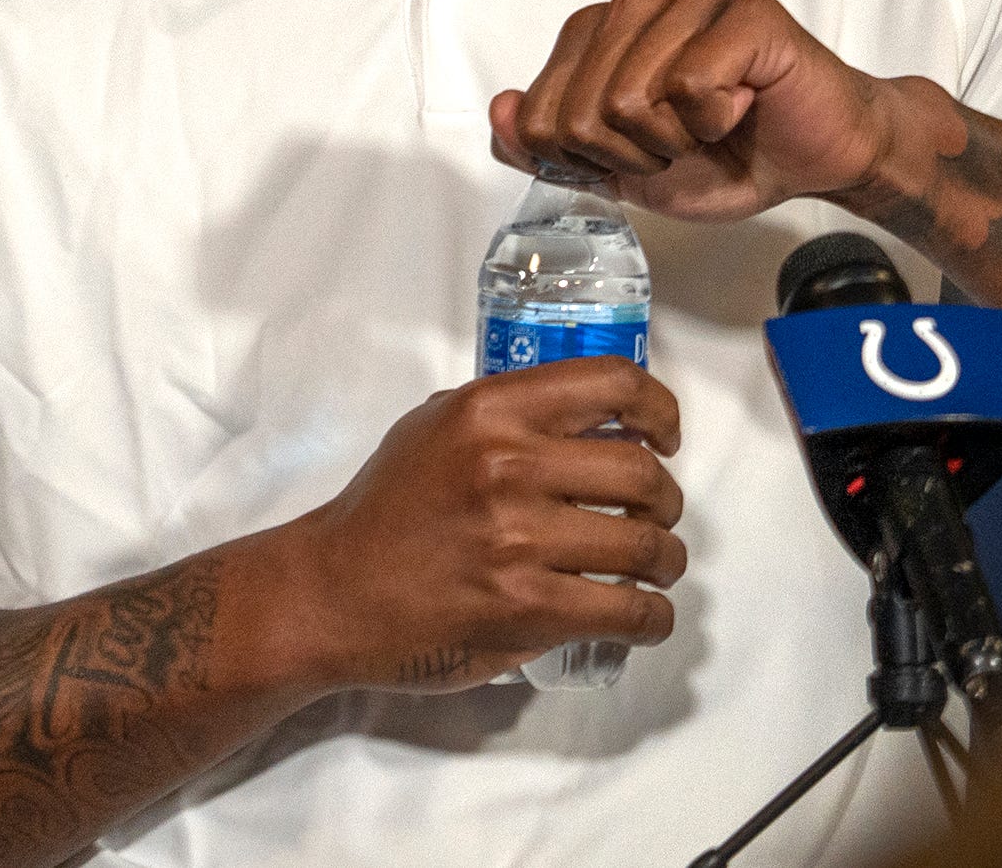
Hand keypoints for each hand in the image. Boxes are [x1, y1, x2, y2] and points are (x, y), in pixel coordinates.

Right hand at [258, 360, 684, 694]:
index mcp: (489, 411)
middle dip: (667, 499)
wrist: (334, 593)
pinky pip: (629, 610)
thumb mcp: (432, 426)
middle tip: (657, 514)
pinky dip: (653, 616)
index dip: (660, 409)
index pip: (614, 384)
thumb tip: (585, 412)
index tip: (665, 437)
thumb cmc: (384, 510)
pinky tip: (645, 613)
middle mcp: (508, 467)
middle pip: (642, 473)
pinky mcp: (528, 609)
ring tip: (657, 565)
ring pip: (646, 545)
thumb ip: (503, 413)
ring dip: (667, 559)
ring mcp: (520, 542)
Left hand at [489, 0, 895, 223]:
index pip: (542, 114)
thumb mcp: (621, 171)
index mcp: (600, 33)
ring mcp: (691, 2)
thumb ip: (552, 147)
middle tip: (680, 144)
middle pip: (584, 109)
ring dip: (675, 140)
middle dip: (634, 154)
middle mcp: (638, 5)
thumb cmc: (727, 155)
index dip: (591, 160)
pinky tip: (740, 106)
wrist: (814, 159)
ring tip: (710, 124)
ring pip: (631, 97)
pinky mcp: (745, 13)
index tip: (640, 152)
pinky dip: (715, 120)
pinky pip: (692, 84)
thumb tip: (501, 112)